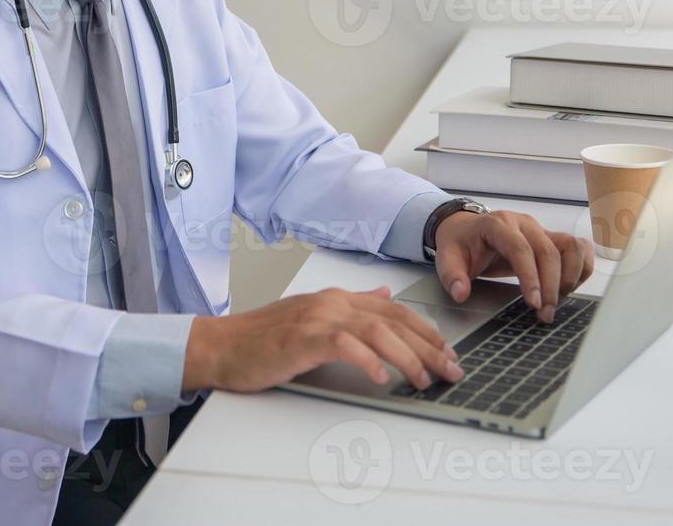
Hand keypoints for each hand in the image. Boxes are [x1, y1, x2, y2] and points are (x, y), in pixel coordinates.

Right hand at [181, 285, 464, 393]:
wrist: (220, 346)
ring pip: (376, 331)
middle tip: (451, 370)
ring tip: (424, 379)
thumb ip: (350, 306)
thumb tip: (383, 293)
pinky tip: (383, 378)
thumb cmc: (261, 339)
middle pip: (392, 320)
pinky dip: (368, 361)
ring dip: (407, 356)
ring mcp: (316, 318)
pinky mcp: (302, 338)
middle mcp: (330, 303)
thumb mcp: (311, 316)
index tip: (448, 352)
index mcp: (335, 298)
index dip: (425, 330)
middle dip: (428, 346)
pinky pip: (345, 345)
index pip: (392, 309)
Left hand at [433, 209, 593, 323]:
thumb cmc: (460, 243)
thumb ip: (452, 276)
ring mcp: (540, 229)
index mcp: (497, 225)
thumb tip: (461, 293)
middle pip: (548, 251)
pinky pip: (577, 247)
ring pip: (570, 247)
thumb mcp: (447, 257)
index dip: (530, 277)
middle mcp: (523, 224)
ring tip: (557, 301)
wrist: (466, 229)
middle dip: (551, 286)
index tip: (533, 303)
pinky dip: (581, 267)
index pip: (520, 249)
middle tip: (545, 314)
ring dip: (570, 277)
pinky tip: (571, 287)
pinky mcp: (551, 237)